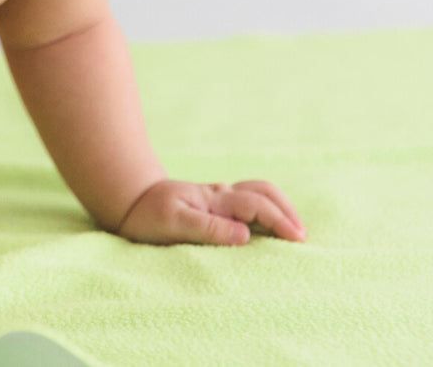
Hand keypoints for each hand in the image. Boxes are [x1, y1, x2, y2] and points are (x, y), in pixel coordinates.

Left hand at [116, 179, 306, 245]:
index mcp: (214, 200)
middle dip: (287, 210)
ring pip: (259, 192)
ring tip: (294, 230)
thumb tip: (246, 235)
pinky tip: (273, 224)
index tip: (298, 239)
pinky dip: (268, 208)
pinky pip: (249, 200)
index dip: (280, 221)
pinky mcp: (215, 203)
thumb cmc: (148, 215)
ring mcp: (219, 197)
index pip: (257, 205)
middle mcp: (221, 195)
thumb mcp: (173, 224)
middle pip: (265, 192)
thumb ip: (209, 229)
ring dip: (280, 207)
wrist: (129, 200)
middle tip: (302, 236)